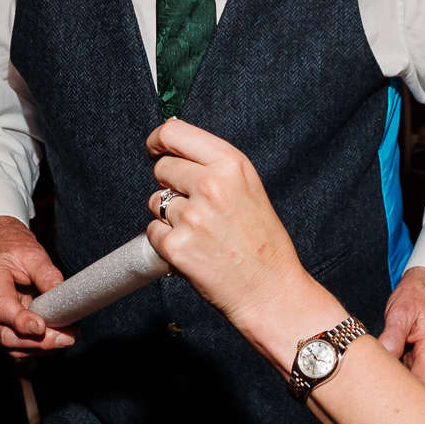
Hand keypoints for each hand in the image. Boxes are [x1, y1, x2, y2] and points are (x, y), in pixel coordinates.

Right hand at [0, 215, 78, 358]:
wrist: (0, 251)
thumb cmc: (14, 251)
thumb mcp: (33, 254)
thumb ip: (46, 273)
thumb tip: (61, 292)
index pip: (2, 308)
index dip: (20, 321)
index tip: (41, 327)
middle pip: (6, 335)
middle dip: (37, 343)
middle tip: (66, 338)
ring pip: (12, 347)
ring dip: (41, 349)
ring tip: (68, 337)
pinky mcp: (2, 329)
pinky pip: (17, 348)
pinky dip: (37, 350)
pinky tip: (57, 340)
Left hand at [144, 118, 343, 360]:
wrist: (271, 291)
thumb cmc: (263, 243)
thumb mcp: (249, 188)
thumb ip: (215, 166)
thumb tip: (173, 149)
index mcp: (231, 164)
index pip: (174, 132)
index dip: (158, 140)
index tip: (156, 149)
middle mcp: (211, 185)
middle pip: (162, 168)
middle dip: (171, 184)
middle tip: (196, 207)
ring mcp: (192, 216)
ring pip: (155, 202)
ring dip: (169, 217)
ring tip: (201, 233)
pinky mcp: (176, 246)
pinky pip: (152, 232)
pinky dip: (166, 242)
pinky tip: (193, 250)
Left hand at [381, 267, 424, 386]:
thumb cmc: (415, 297)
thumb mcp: (401, 312)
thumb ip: (393, 337)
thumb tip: (384, 358)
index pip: (422, 384)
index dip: (404, 395)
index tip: (382, 396)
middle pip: (415, 387)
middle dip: (394, 391)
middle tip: (370, 387)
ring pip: (409, 381)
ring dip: (393, 381)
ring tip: (371, 378)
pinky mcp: (417, 360)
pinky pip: (406, 372)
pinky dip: (393, 372)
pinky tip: (379, 370)